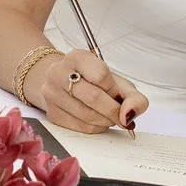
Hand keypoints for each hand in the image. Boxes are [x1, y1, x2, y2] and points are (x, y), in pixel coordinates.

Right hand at [31, 48, 145, 134]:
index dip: (114, 91)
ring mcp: (51, 93)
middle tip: (121, 117)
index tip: (119, 97)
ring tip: (109, 117)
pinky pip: (79, 127)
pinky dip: (94, 128)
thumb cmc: (95, 83)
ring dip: (105, 121)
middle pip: (93, 97)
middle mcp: (59, 72)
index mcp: (77, 57)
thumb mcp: (119, 83)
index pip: (100, 75)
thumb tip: (129, 115)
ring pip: (86, 116)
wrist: (67, 85)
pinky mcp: (51, 113)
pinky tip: (97, 121)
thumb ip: (134, 98)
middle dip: (113, 111)